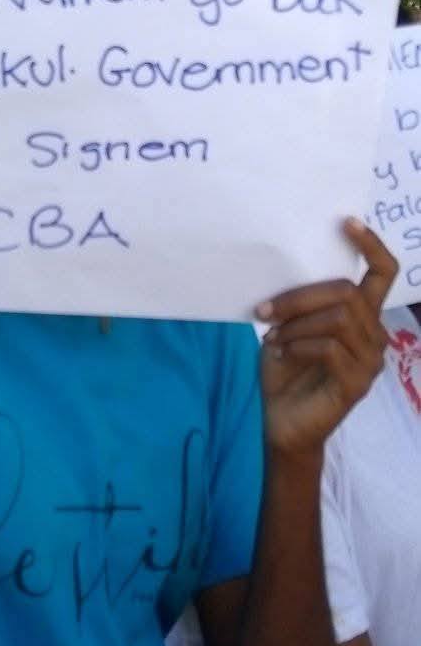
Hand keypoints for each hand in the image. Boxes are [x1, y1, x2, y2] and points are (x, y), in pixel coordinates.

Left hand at [257, 218, 397, 455]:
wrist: (279, 423)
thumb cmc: (284, 370)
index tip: (346, 222)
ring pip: (338, 318)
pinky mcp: (357, 383)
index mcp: (360, 316)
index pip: (382, 274)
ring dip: (296, 323)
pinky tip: (279, 351)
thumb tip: (281, 265)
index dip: (370, 246)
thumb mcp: (289, 326)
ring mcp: (369, 361)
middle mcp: (374, 335)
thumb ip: (300, 302)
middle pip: (347, 292)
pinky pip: (330, 348)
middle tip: (263, 309)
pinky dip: (298, 345)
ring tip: (271, 335)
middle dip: (300, 297)